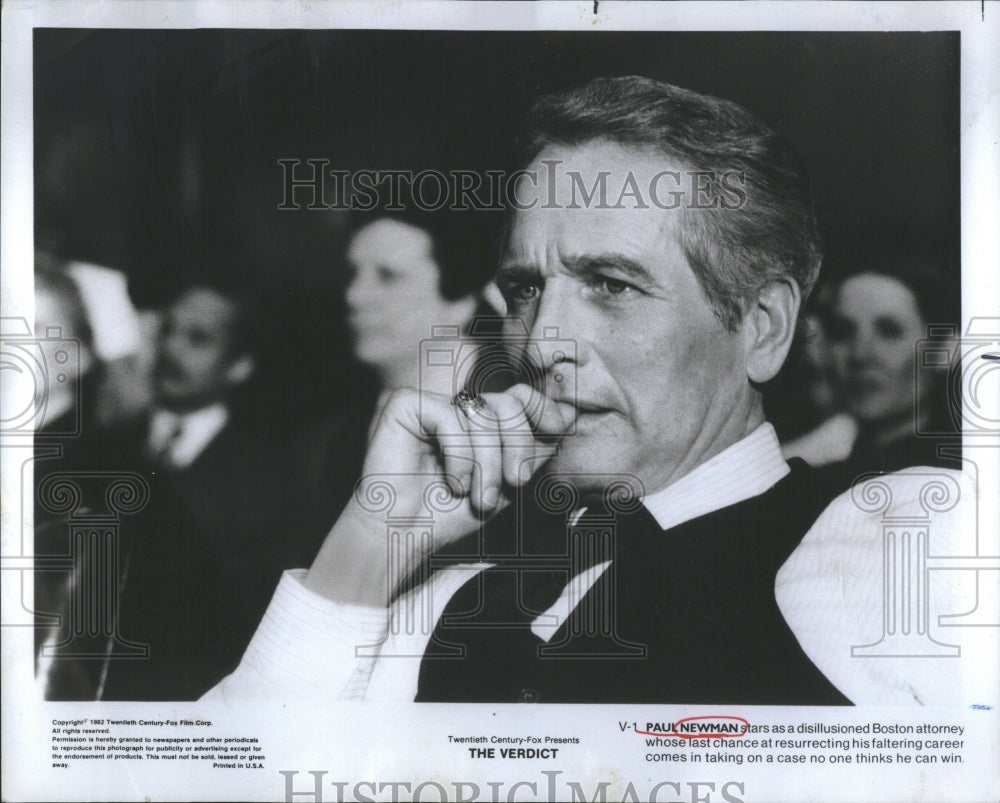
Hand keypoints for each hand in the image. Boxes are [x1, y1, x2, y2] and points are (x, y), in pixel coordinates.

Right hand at [304, 384, 574, 606]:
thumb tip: (568, 415)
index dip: (541, 407)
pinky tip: (453, 483)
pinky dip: (459, 455)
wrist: (405, 537)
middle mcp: (455, 407)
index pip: (518, 397)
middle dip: (517, 444)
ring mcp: (431, 403)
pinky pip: (449, 416)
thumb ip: (532, 451)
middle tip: (515, 483)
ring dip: (488, 462)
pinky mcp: (405, 404)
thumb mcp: (506, 483)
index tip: (559, 427)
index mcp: (478, 421)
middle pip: (506, 402)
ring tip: (480, 497)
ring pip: (481, 413)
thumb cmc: (450, 515)